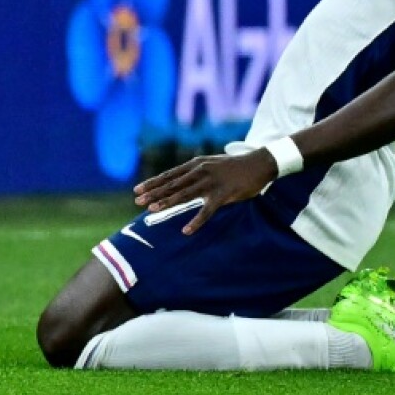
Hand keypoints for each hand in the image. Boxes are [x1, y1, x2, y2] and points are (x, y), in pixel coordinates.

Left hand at [133, 152, 277, 233]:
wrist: (258, 164)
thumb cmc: (233, 167)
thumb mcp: (211, 164)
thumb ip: (195, 172)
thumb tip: (180, 182)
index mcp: (196, 164)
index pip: (169, 175)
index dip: (153, 183)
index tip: (137, 190)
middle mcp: (200, 171)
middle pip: (172, 184)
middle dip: (154, 193)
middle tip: (137, 201)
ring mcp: (211, 183)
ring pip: (185, 195)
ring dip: (168, 203)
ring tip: (153, 210)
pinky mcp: (223, 194)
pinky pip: (207, 211)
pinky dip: (196, 221)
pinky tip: (186, 230)